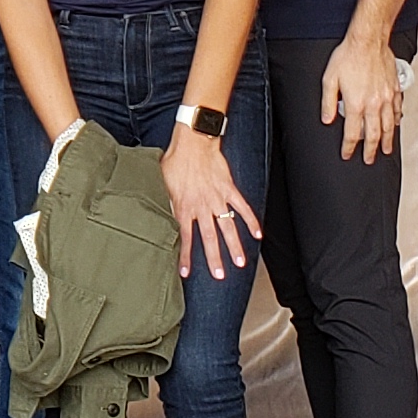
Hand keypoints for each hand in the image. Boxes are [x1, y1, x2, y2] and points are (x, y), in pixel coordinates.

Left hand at [158, 125, 259, 278]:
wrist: (193, 142)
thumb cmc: (175, 161)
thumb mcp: (162, 184)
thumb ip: (165, 204)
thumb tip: (158, 217)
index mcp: (184, 207)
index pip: (184, 237)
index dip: (185, 256)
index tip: (186, 273)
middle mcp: (202, 206)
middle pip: (209, 238)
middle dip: (214, 259)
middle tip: (219, 275)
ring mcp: (217, 198)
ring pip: (228, 227)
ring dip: (235, 246)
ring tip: (240, 263)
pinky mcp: (229, 189)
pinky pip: (243, 207)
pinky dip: (251, 221)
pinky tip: (258, 234)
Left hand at [322, 33, 405, 160]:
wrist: (368, 41)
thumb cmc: (348, 57)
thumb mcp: (329, 79)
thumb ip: (328, 102)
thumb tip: (327, 119)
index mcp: (356, 104)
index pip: (352, 133)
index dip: (349, 147)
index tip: (347, 154)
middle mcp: (373, 105)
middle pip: (373, 135)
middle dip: (370, 150)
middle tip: (369, 160)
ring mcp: (387, 98)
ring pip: (389, 126)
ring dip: (387, 140)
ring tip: (386, 150)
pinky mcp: (395, 89)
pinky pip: (398, 110)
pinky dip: (397, 121)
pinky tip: (396, 125)